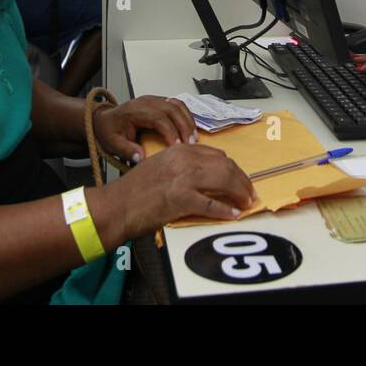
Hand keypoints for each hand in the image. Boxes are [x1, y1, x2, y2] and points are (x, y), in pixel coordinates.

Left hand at [92, 96, 196, 164]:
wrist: (105, 119)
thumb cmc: (109, 130)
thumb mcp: (112, 143)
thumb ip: (127, 150)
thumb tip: (141, 157)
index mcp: (135, 110)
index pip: (158, 118)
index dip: (170, 131)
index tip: (177, 146)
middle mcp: (146, 101)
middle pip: (172, 109)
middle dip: (184, 126)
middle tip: (191, 143)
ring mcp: (154, 99)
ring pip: (177, 104)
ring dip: (188, 120)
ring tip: (193, 137)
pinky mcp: (159, 101)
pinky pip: (177, 104)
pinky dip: (187, 115)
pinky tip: (190, 128)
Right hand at [105, 144, 256, 235]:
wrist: (116, 205)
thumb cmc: (134, 190)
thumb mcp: (160, 166)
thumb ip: (182, 166)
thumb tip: (206, 176)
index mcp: (179, 150)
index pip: (216, 155)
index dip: (232, 168)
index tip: (239, 178)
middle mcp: (184, 160)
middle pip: (225, 165)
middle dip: (241, 180)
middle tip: (248, 192)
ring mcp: (183, 178)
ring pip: (223, 180)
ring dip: (239, 193)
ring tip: (246, 202)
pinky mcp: (181, 199)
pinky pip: (212, 204)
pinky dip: (225, 210)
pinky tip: (233, 214)